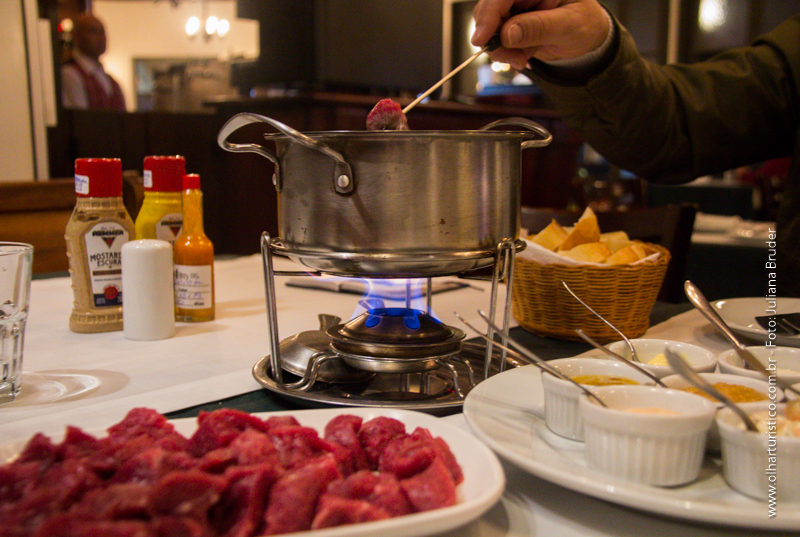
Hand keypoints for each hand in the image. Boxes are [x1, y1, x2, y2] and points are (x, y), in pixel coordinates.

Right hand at [472, 0, 609, 68]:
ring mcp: (515, 7)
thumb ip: (538, 28)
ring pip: (489, 26)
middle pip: (490, 10)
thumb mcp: (568, 25)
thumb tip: (507, 33)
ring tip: (520, 59)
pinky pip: (496, 38)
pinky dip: (505, 52)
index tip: (481, 39)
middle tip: (512, 58)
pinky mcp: (511, 22)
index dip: (488, 15)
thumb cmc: (585, 24)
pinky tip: (522, 56)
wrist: (587, 36)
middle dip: (494, 38)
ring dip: (500, 49)